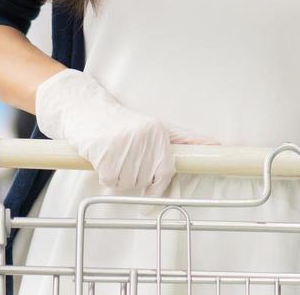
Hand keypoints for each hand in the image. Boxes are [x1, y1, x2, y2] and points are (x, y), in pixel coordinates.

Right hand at [34, 69, 205, 196]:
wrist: (86, 110)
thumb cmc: (119, 124)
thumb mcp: (151, 128)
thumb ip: (181, 139)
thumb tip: (213, 145)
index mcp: (157, 133)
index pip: (166, 170)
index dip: (157, 185)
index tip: (151, 190)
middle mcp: (144, 138)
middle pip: (143, 180)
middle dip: (131, 176)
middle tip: (122, 158)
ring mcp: (123, 146)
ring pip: (126, 183)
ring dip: (116, 176)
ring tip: (111, 155)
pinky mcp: (105, 154)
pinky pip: (109, 180)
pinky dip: (103, 174)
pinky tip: (101, 157)